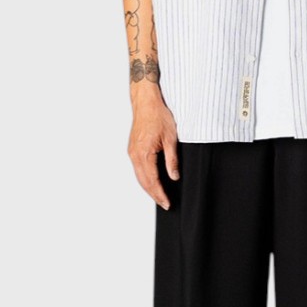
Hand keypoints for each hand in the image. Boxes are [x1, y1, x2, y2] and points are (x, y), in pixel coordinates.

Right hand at [128, 89, 179, 209]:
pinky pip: (138, 168)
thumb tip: (174, 177)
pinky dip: (145, 178)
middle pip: (143, 182)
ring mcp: (132, 152)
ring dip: (149, 188)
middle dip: (154, 195)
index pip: (152, 181)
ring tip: (159, 196)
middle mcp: (135, 155)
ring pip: (139, 176)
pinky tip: (152, 181)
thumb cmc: (158, 115)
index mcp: (144, 154)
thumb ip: (172, 160)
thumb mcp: (171, 138)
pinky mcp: (132, 148)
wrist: (146, 102)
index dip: (160, 194)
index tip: (167, 203)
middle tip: (165, 204)